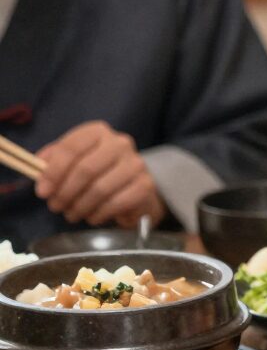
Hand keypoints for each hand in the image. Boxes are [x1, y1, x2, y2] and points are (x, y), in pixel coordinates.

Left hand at [34, 122, 164, 228]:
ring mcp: (136, 164)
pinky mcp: (145, 185)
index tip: (42, 192)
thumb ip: (53, 162)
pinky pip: (115, 203)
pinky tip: (91, 217)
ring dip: (80, 206)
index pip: (71, 148)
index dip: (53, 172)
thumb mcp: (72, 160)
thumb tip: (38, 171)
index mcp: (98, 132)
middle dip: (65, 192)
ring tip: (71, 214)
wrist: (132, 186)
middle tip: (55, 206)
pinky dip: (98, 214)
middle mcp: (120, 143)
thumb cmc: (96, 172)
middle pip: (85, 169)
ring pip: (100, 189)